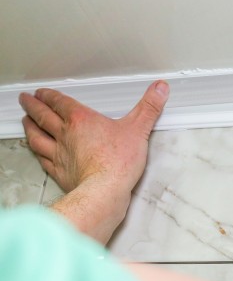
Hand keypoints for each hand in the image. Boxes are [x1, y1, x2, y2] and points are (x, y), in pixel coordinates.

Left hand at [19, 80, 169, 195]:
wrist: (104, 191)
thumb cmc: (118, 163)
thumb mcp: (139, 129)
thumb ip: (149, 107)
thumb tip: (159, 89)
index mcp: (81, 120)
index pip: (59, 102)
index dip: (49, 95)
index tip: (42, 92)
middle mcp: (65, 135)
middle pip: (42, 116)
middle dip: (32, 107)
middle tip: (25, 101)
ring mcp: (59, 155)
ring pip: (37, 137)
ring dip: (29, 128)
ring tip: (26, 122)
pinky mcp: (60, 173)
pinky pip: (43, 160)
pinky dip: (37, 154)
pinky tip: (37, 153)